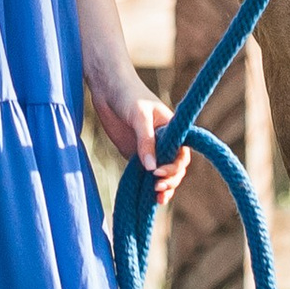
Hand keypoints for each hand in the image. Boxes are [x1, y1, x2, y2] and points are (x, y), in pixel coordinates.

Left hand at [91, 74, 186, 207]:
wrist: (108, 89)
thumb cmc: (129, 96)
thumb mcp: (139, 116)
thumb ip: (146, 141)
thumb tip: (151, 168)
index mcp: (173, 130)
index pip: (182, 154)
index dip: (175, 167)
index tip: (158, 172)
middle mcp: (165, 142)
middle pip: (175, 168)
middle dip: (170, 180)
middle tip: (157, 188)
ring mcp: (151, 150)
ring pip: (162, 174)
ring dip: (163, 188)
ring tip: (157, 199)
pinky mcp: (136, 155)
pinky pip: (146, 174)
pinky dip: (149, 187)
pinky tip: (150, 199)